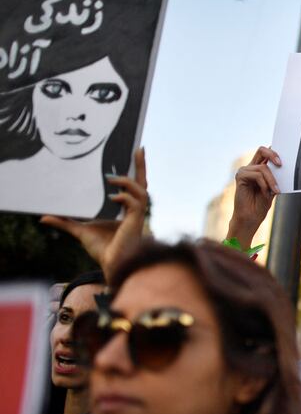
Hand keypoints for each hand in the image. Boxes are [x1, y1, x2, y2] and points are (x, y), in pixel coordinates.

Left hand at [41, 148, 148, 277]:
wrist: (110, 264)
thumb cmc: (102, 249)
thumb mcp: (79, 230)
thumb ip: (65, 221)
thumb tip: (43, 217)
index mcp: (126, 210)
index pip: (134, 187)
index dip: (136, 171)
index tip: (134, 153)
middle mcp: (135, 211)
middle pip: (143, 184)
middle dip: (142, 166)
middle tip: (139, 148)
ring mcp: (138, 216)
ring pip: (142, 191)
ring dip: (128, 182)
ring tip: (111, 179)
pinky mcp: (136, 223)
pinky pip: (135, 204)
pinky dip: (125, 198)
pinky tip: (113, 198)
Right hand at [226, 146, 281, 247]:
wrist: (251, 218)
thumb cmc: (261, 205)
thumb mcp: (273, 189)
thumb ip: (275, 177)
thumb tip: (283, 166)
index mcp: (258, 169)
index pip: (266, 153)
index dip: (275, 151)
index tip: (287, 153)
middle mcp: (251, 167)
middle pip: (262, 150)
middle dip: (273, 154)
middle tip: (281, 164)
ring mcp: (245, 171)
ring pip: (263, 168)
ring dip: (272, 180)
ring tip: (275, 191)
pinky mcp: (240, 176)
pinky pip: (257, 175)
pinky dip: (264, 184)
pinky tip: (265, 193)